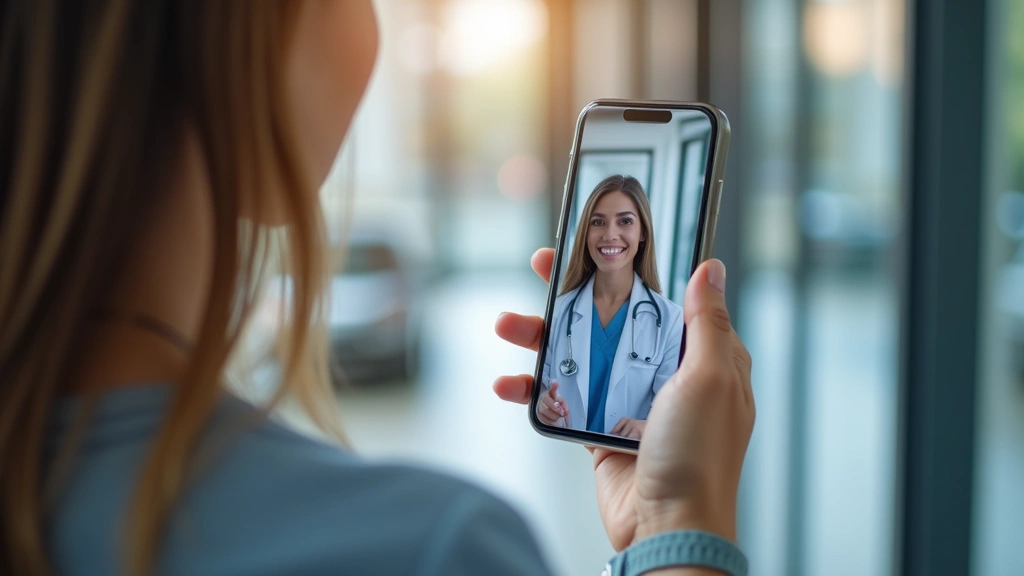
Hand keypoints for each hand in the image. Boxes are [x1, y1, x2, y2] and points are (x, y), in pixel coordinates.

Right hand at [494, 248, 753, 550]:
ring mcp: (628, 402)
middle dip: (573, 296)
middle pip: (611, 320)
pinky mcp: (598, 429)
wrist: (668, 527)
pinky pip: (562, 399)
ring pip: (579, 355)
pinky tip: (508, 383)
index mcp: (699, 358)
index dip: (626, 272)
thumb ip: (707, 323)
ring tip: (508, 326)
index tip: (594, 250)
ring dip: (541, 338)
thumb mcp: (710, 378)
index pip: (659, 299)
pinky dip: (532, 390)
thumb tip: (712, 270)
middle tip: (542, 268)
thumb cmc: (699, 456)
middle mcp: (664, 375)